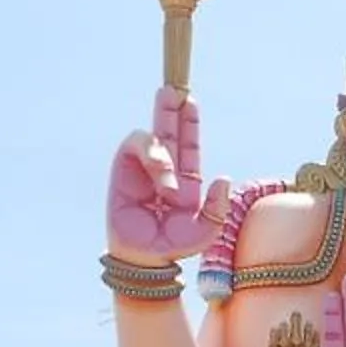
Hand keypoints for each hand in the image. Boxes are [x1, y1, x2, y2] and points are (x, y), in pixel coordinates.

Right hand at [106, 87, 230, 264]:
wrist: (146, 257)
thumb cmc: (175, 245)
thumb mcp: (207, 230)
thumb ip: (218, 207)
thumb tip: (223, 178)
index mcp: (184, 179)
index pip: (187, 144)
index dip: (188, 122)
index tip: (190, 101)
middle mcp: (163, 169)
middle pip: (167, 130)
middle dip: (169, 109)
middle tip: (173, 88)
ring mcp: (142, 169)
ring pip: (151, 138)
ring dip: (164, 152)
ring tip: (169, 186)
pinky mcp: (123, 171)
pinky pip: (134, 147)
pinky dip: (151, 156)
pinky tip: (161, 176)